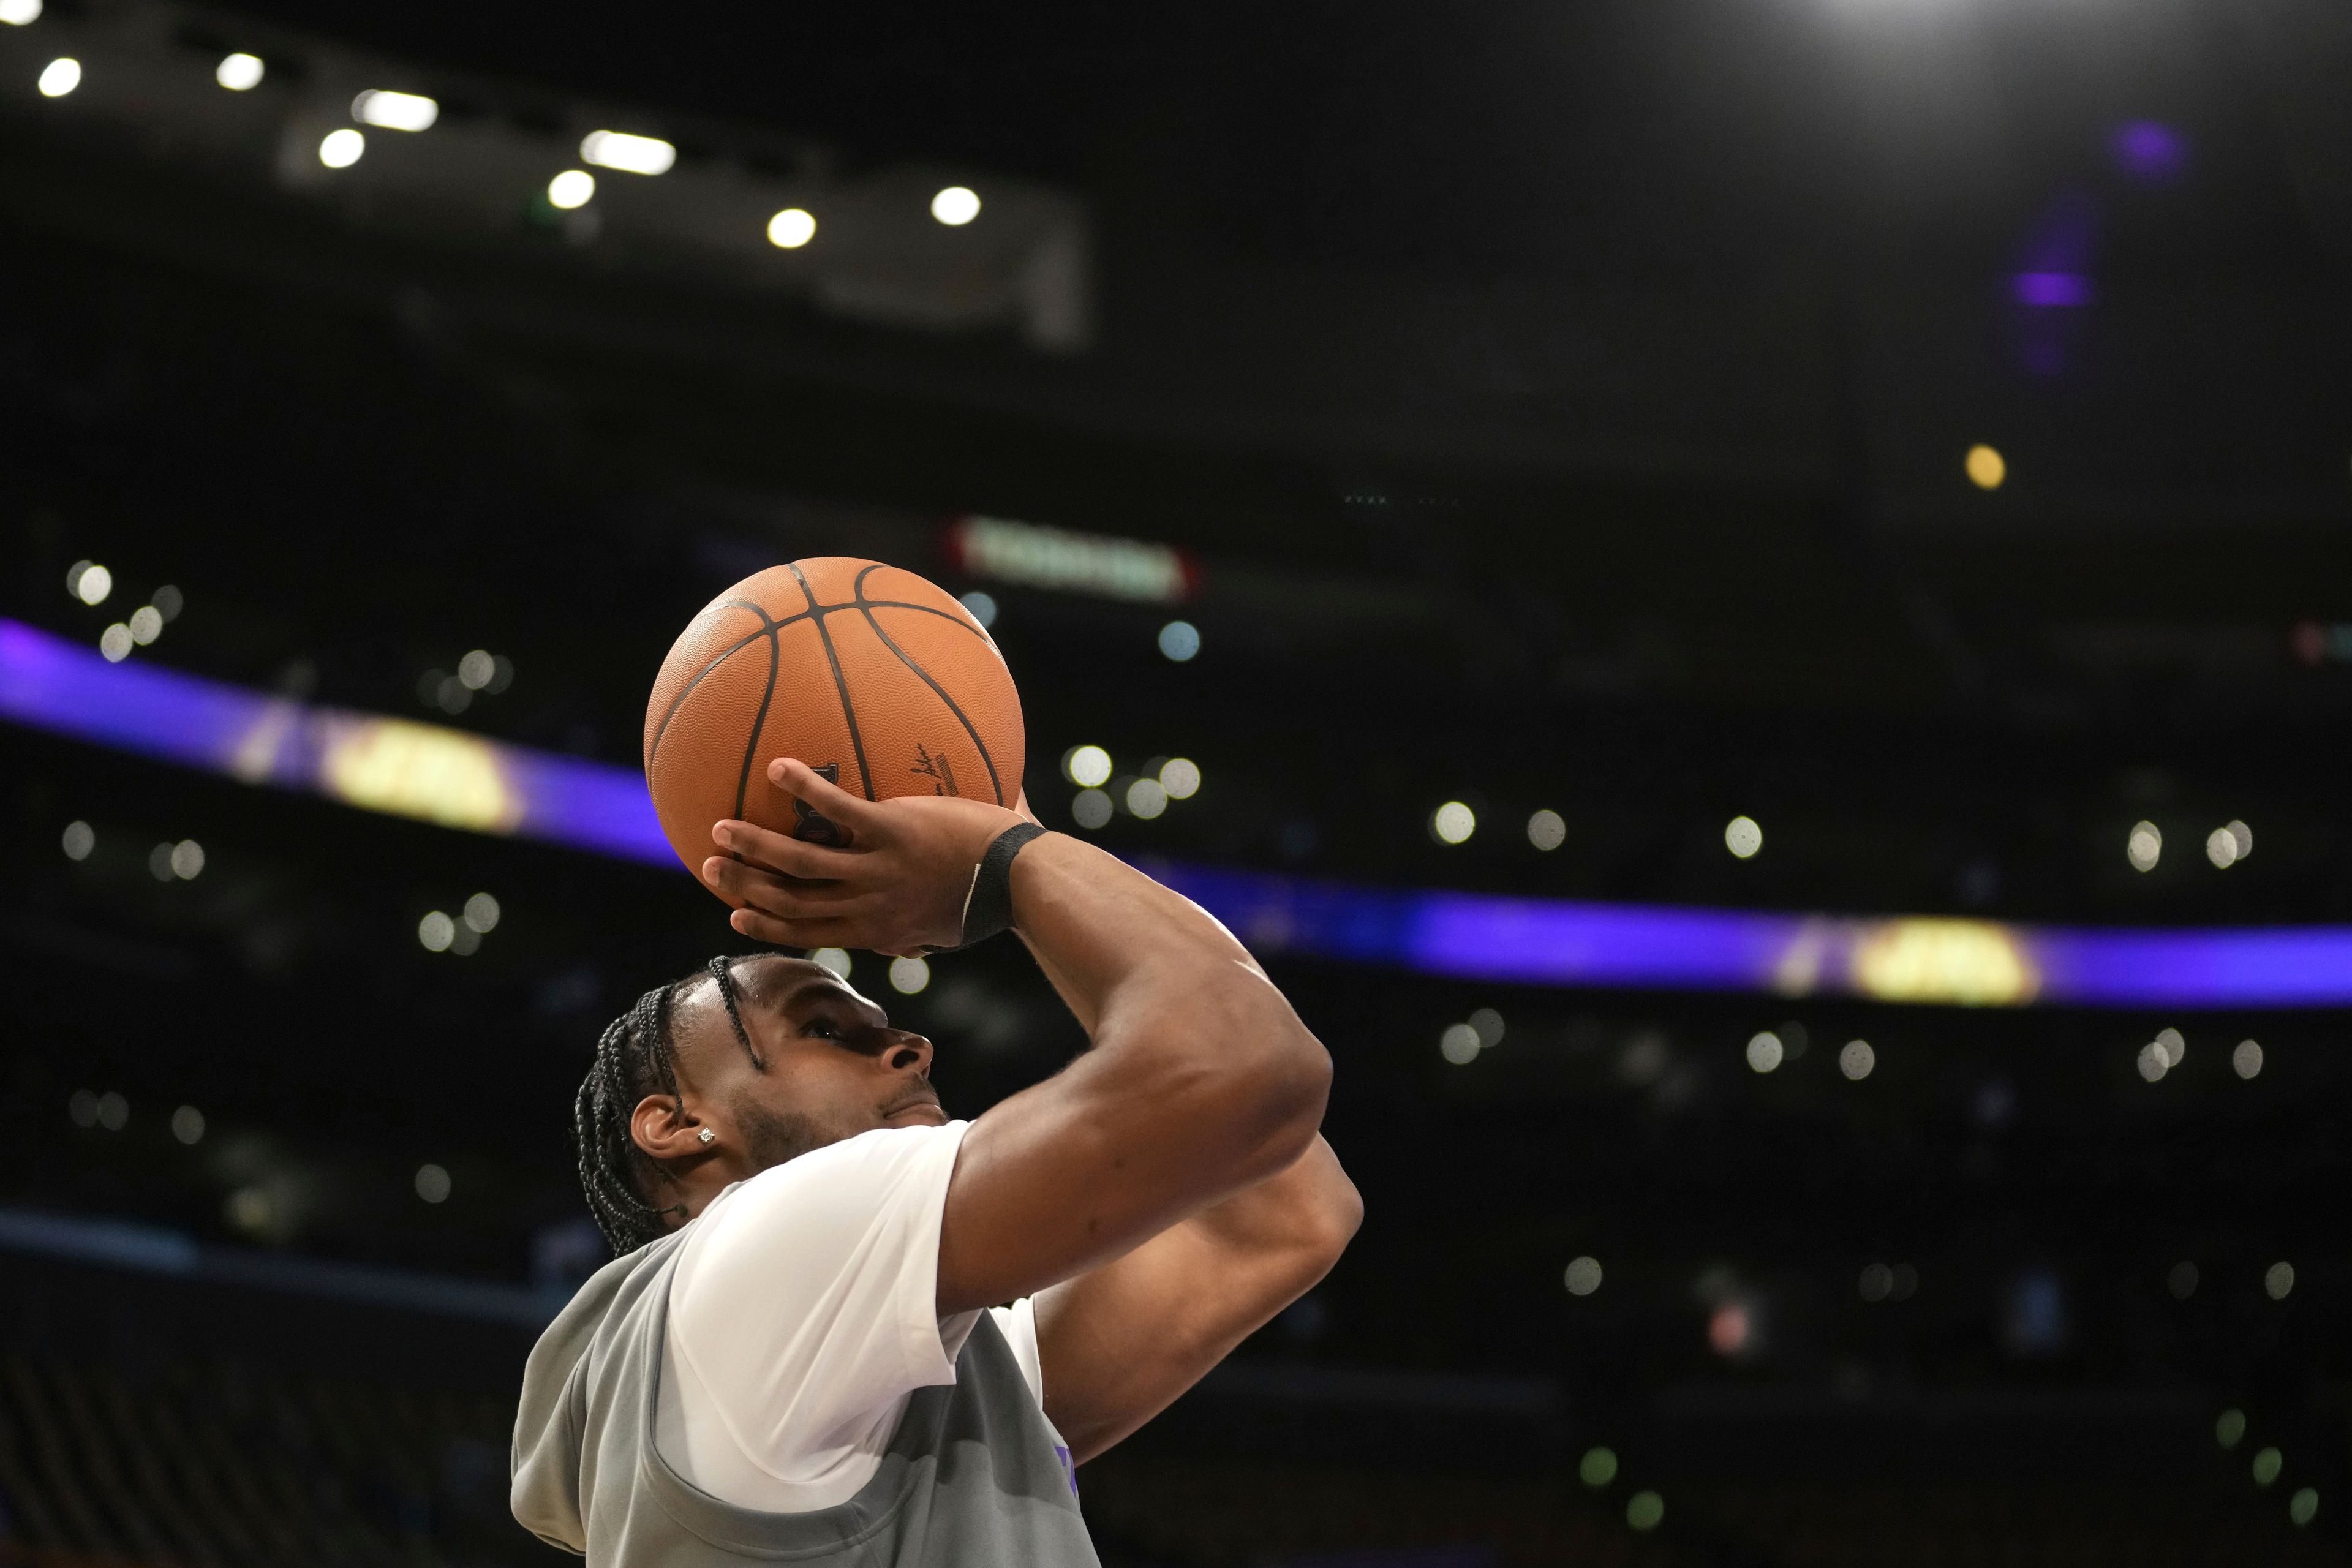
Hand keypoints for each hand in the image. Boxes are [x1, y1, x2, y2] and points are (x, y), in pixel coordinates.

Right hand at [701, 758, 1024, 954]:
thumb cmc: (997, 900)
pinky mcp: (894, 831)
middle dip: (745, 888)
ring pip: (799, 865)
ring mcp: (879, 870)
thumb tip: (919, 940)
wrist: (1024, 882)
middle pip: (790, 903)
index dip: (769, 927)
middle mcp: (870, 907)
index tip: (737, 917)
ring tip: (720, 828)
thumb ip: (923, 932)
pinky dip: (805, 789)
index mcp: (879, 931)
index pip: (811, 933)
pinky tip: (778, 768)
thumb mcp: (948, 930)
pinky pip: (837, 810)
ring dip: (755, 847)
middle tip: (710, 868)